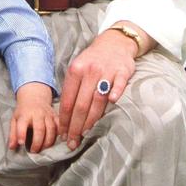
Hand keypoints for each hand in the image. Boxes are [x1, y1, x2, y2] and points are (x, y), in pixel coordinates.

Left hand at [8, 82, 57, 151]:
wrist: (34, 97)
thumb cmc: (23, 112)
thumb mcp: (15, 120)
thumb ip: (13, 134)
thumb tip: (11, 147)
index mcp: (25, 114)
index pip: (22, 124)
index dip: (21, 134)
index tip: (21, 143)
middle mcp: (37, 113)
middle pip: (40, 129)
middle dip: (37, 143)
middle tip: (34, 151)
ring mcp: (48, 114)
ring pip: (51, 129)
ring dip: (48, 142)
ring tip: (43, 149)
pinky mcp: (55, 116)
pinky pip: (59, 126)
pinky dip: (58, 135)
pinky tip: (54, 142)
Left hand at [59, 31, 137, 149]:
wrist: (114, 43)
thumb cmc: (93, 61)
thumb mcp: (78, 69)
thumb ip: (72, 89)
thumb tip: (64, 116)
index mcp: (75, 70)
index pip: (68, 100)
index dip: (64, 120)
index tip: (62, 134)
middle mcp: (89, 71)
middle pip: (81, 104)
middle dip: (75, 126)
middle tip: (72, 142)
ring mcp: (106, 71)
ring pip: (97, 99)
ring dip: (91, 119)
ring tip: (85, 134)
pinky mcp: (122, 71)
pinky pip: (118, 84)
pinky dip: (115, 92)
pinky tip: (112, 103)